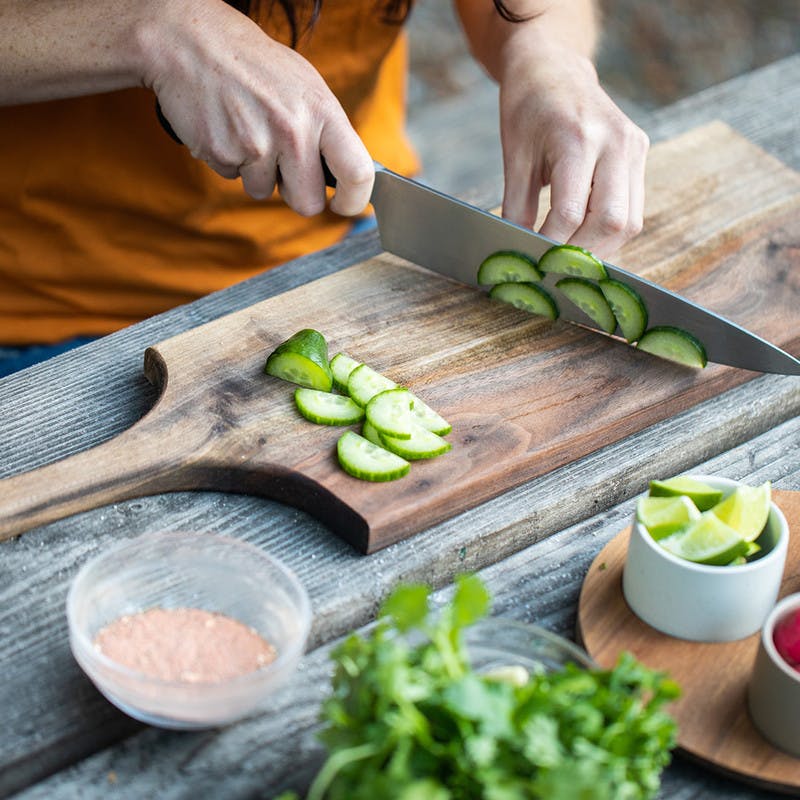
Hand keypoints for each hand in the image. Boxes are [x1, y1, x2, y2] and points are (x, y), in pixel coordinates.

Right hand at [141, 1, 373, 215]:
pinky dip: (230, 160)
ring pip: (265, 192)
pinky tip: (227, 127)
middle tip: (285, 167)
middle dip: (296, 194)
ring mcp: (255, 145)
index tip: (345, 204)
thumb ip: (327, 131)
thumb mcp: (305, 86)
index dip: (355, 200)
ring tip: (248, 130)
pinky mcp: (221, 153)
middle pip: (308, 203)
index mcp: (322, 111)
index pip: (357, 173)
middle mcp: (292, 131)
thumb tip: (346, 175)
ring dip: (257, 172)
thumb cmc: (255, 66)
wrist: (191, 41)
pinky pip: (233, 178)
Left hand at [498, 43, 648, 258]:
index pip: (570, 212)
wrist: (554, 68)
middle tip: (555, 271)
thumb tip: (517, 253)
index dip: (551, 245)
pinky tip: (585, 240)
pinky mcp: (640, 154)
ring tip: (570, 262)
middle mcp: (616, 142)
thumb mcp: (514, 158)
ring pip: (630, 222)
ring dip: (600, 250)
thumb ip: (516, 209)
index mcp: (578, 138)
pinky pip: (633, 209)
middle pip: (612, 222)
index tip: (534, 262)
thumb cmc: (527, 109)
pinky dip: (609, 233)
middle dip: (582, 255)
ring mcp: (635, 147)